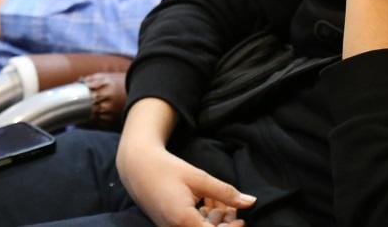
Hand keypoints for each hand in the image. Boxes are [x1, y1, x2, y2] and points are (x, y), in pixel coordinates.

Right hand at [117, 138, 254, 226]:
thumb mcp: (198, 177)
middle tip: (231, 208)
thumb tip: (251, 202)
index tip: (241, 218)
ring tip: (217, 202)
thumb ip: (225, 192)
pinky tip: (206, 203)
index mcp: (184, 221)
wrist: (137, 167)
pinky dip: (202, 219)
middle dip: (224, 225)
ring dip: (213, 222)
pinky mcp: (168, 226)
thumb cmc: (167, 169)